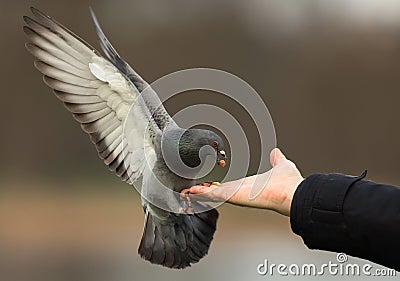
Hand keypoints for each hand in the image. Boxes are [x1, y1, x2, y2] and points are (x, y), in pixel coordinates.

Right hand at [181, 148, 303, 215]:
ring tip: (184, 191)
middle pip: (216, 191)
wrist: (293, 192)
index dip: (218, 185)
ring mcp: (236, 194)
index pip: (229, 186)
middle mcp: (240, 191)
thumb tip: (276, 152)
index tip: (208, 184)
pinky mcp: (233, 195)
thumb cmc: (289, 183)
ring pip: (212, 194)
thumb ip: (276, 160)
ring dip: (198, 193)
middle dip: (203, 191)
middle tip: (189, 190)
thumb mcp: (281, 165)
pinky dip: (200, 194)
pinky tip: (189, 192)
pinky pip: (213, 194)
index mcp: (249, 185)